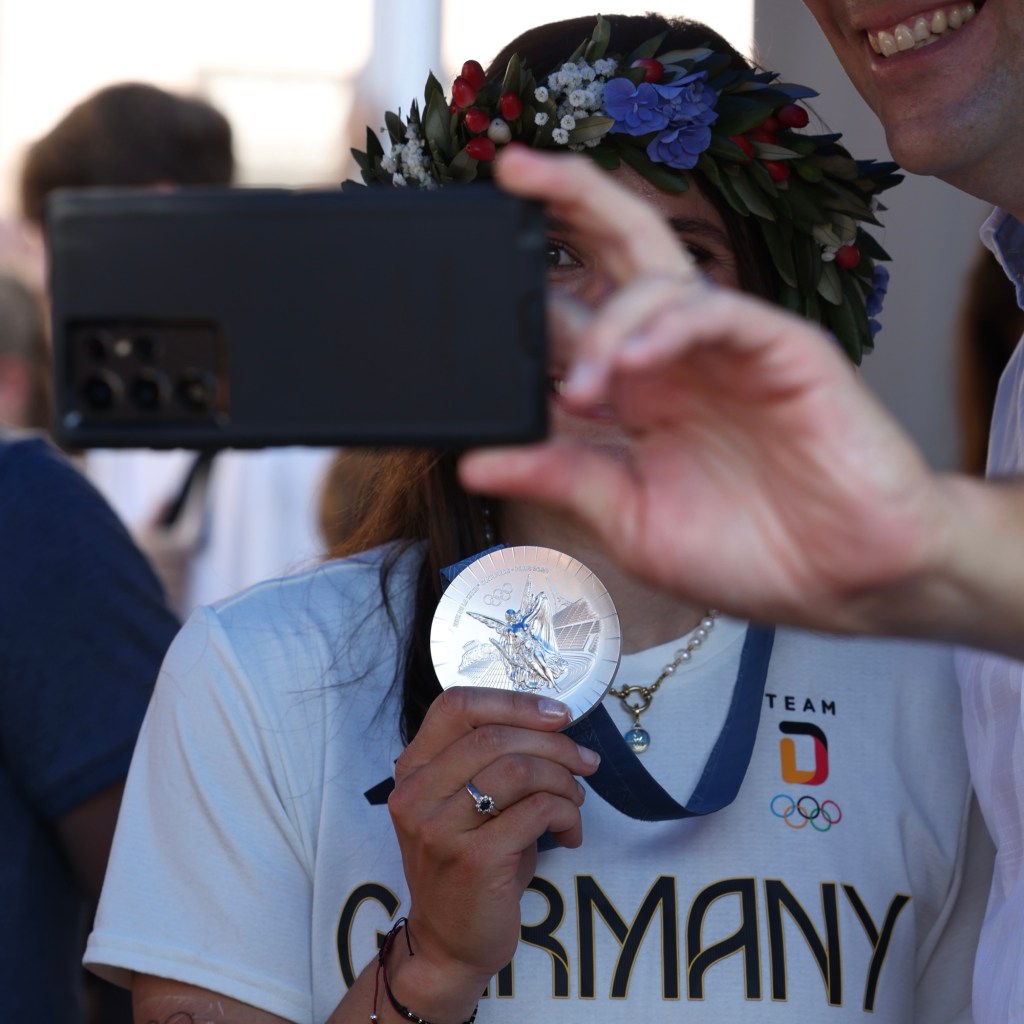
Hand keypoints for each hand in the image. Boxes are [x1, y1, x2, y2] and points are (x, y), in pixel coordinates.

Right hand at [386, 687, 598, 1011]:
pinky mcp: (472, 860)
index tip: (558, 715)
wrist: (449, 943)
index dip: (514, 701)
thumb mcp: (468, 802)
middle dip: (553, 744)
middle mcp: (416, 793)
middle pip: (494, 735)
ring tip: (575, 801)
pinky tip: (569, 830)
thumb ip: (494, 759)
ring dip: (562, 779)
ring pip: (517, 770)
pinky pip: (534, 812)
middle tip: (585, 762)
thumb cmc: (470, 862)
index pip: (456, 705)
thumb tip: (557, 725)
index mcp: (414, 768)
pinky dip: (565, 813)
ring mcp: (439, 828)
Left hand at [460, 147, 948, 636]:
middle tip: (510, 170)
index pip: (571, 322)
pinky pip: (718, 312)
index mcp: (634, 395)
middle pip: (615, 255)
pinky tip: (635, 360)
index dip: (521, 296)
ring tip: (583, 385)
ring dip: (608, 320)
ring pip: (659, 277)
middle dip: (566, 204)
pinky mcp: (783, 348)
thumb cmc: (746, 551)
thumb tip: (471, 464)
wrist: (844, 578)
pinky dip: (671, 325)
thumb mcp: (627, 518)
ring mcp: (725, 348)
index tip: (465, 285)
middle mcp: (673, 358)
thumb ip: (559, 478)